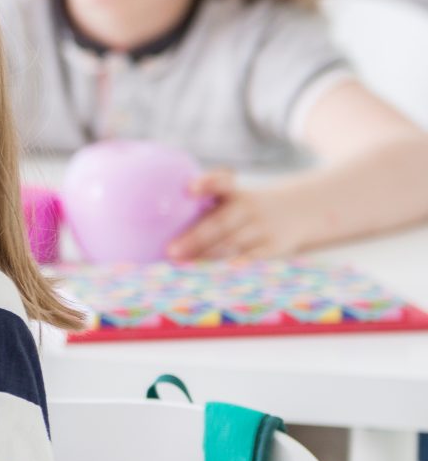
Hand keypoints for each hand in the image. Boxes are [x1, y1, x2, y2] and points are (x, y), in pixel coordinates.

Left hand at [166, 169, 310, 259]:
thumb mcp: (235, 197)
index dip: (206, 184)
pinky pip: (251, 259)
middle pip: (220, 223)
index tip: (188, 189)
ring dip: (208, 256)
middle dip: (195, 238)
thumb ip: (206, 204)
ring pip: (233, 244)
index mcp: (236, 194)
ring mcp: (263, 228)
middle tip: (171, 251)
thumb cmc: (251, 208)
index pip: (221, 183)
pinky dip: (233, 267)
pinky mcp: (274, 247)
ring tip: (184, 266)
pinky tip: (216, 277)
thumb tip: (156, 221)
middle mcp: (249, 208)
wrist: (304, 210)